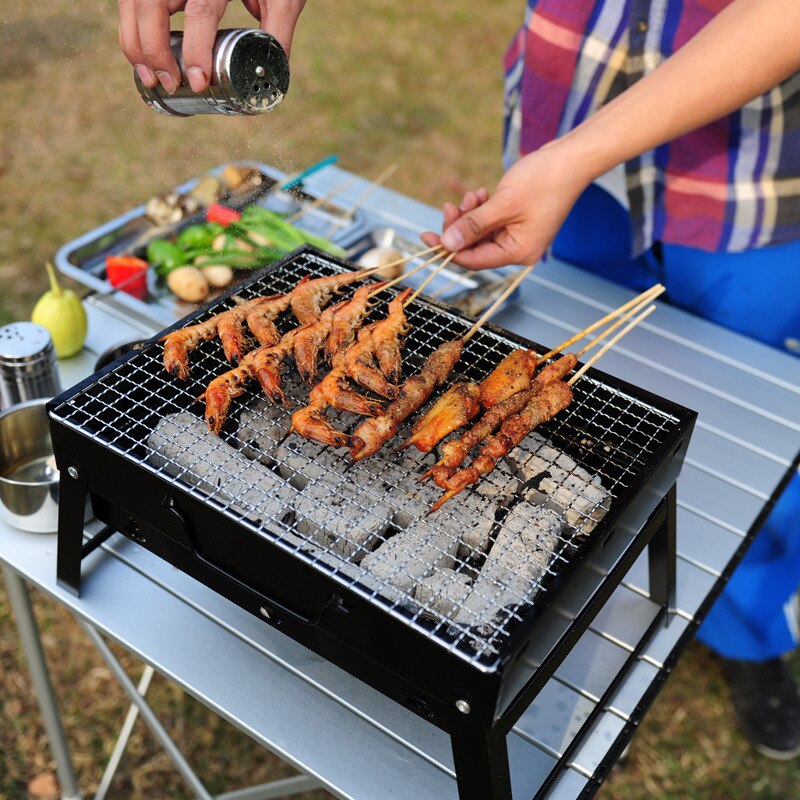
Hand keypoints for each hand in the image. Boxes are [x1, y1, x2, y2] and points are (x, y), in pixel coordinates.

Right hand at [118, 0, 305, 94]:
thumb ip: (276, 30)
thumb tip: (272, 76)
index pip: (200, 11)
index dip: (196, 50)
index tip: (198, 83)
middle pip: (151, 5)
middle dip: (153, 50)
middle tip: (168, 84)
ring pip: (133, 2)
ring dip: (135, 42)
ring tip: (150, 79)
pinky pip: (132, 0)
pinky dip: (133, 28)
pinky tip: (143, 56)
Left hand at [421, 142, 591, 269]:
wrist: (571, 158)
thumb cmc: (543, 180)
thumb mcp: (502, 204)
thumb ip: (473, 226)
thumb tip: (446, 245)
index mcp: (518, 252)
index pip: (474, 260)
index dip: (448, 250)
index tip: (427, 238)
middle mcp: (519, 248)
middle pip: (475, 247)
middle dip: (459, 227)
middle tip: (450, 206)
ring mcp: (519, 235)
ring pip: (480, 232)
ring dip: (470, 214)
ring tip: (473, 194)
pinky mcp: (519, 220)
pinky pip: (491, 221)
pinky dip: (481, 209)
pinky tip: (481, 193)